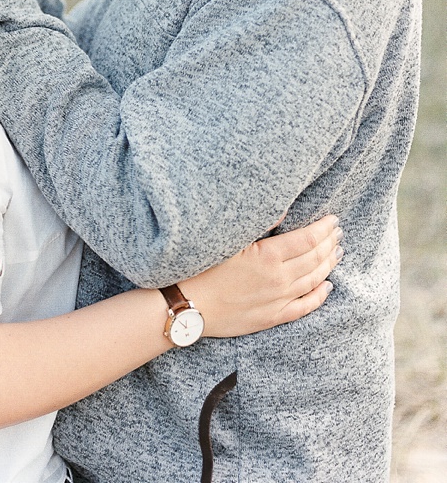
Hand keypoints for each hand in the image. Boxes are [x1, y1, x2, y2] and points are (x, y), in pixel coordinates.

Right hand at [184, 215, 342, 336]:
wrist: (187, 305)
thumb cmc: (201, 266)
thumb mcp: (227, 238)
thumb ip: (257, 223)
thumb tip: (282, 209)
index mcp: (267, 256)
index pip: (307, 239)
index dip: (323, 228)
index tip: (333, 219)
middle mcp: (278, 279)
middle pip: (314, 258)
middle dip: (330, 243)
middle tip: (338, 232)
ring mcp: (277, 300)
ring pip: (313, 281)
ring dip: (329, 264)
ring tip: (338, 251)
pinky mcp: (271, 317)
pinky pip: (304, 307)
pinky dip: (319, 296)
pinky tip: (328, 286)